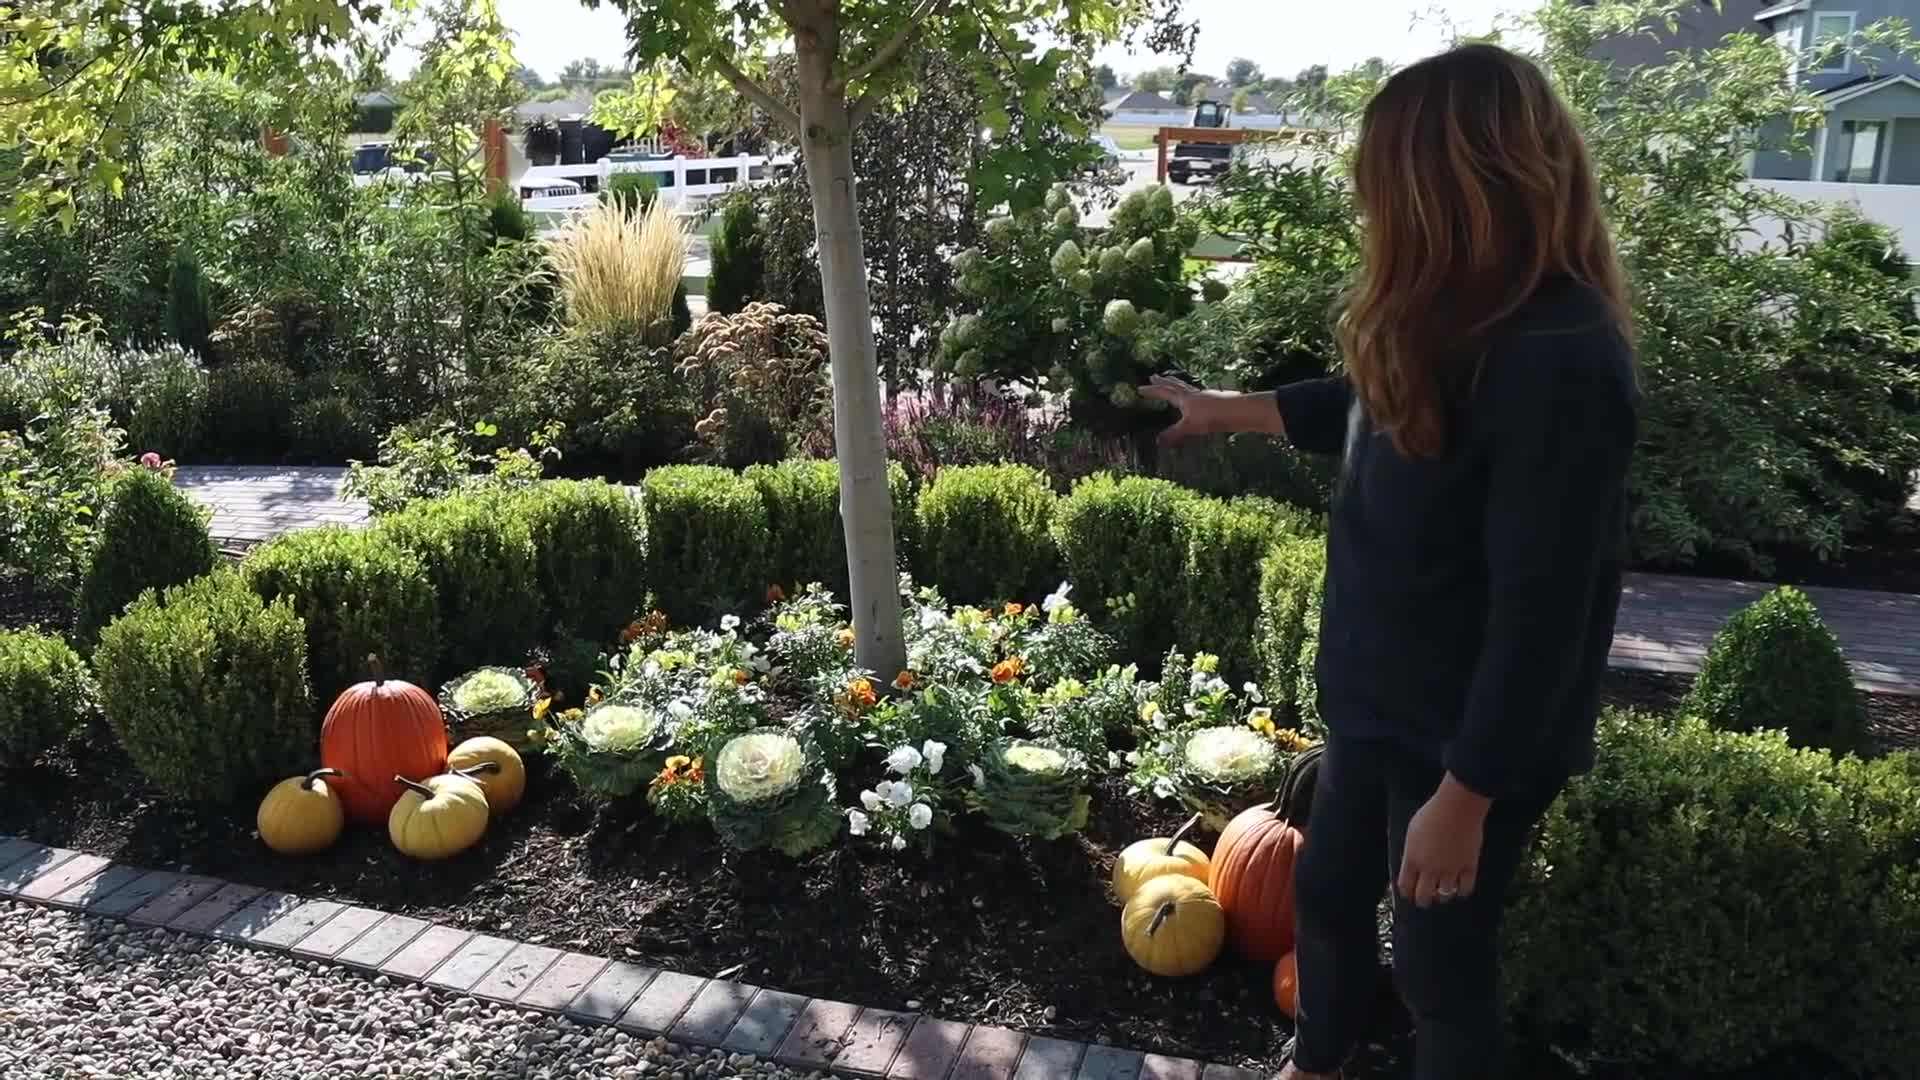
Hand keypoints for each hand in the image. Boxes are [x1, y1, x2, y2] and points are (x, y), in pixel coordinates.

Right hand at [1138, 375, 1272, 445]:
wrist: (1236, 411)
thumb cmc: (1212, 416)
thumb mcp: (1189, 427)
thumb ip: (1174, 434)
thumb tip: (1158, 441)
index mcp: (1184, 398)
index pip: (1164, 392)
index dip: (1152, 391)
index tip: (1141, 388)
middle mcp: (1193, 395)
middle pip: (1175, 385)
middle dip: (1164, 382)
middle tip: (1155, 376)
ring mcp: (1204, 397)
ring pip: (1187, 388)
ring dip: (1178, 385)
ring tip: (1174, 384)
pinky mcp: (1214, 402)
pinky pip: (1198, 396)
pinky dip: (1192, 396)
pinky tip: (1196, 400)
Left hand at [1396, 774, 1491, 907]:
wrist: (1458, 807)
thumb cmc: (1433, 813)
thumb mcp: (1412, 831)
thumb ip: (1411, 851)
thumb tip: (1410, 865)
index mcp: (1413, 858)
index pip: (1405, 886)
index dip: (1406, 892)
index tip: (1408, 893)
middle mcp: (1430, 868)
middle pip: (1423, 896)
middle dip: (1422, 900)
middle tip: (1425, 899)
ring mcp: (1450, 869)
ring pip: (1444, 895)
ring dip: (1442, 896)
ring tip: (1442, 893)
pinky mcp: (1469, 866)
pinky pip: (1465, 889)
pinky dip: (1462, 891)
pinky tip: (1459, 888)